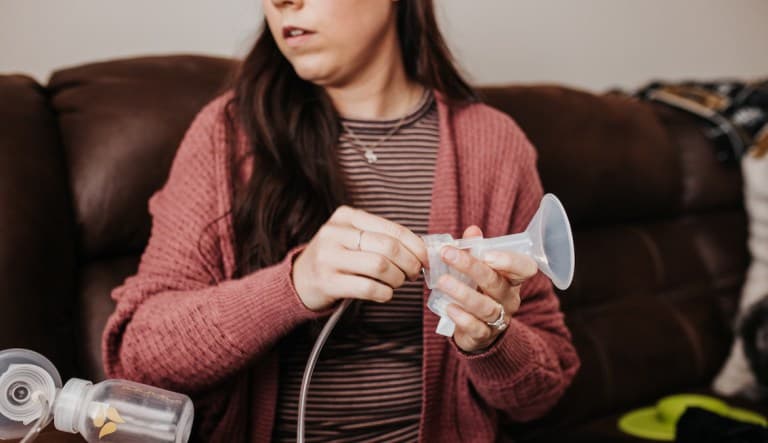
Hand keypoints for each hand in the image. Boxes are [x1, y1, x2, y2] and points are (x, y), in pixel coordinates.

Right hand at [292, 205, 427, 311]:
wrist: (300, 279)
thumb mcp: (353, 238)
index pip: (392, 228)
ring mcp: (329, 257)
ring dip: (397, 279)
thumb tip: (423, 251)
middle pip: (388, 247)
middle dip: (409, 263)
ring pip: (380, 266)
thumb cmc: (338, 258)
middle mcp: (335, 233)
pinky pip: (368, 287)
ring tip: (397, 282)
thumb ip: (383, 238)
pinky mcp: (328, 282)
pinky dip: (385, 293)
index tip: (426, 258)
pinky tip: (385, 293)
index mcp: (346, 216)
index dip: (415, 246)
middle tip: (414, 273)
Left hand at [437, 225, 537, 352]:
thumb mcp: (480, 270)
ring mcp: (498, 319)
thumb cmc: (480, 293)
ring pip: (486, 307)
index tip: (486, 254)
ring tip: (443, 282)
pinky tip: (449, 308)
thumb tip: (472, 230)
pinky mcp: (483, 336)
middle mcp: (508, 299)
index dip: (509, 261)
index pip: (524, 268)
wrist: (479, 332)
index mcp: (511, 279)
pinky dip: (462, 318)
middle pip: (495, 283)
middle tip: (447, 254)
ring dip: (463, 293)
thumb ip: (475, 250)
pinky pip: (476, 328)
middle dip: (471, 267)